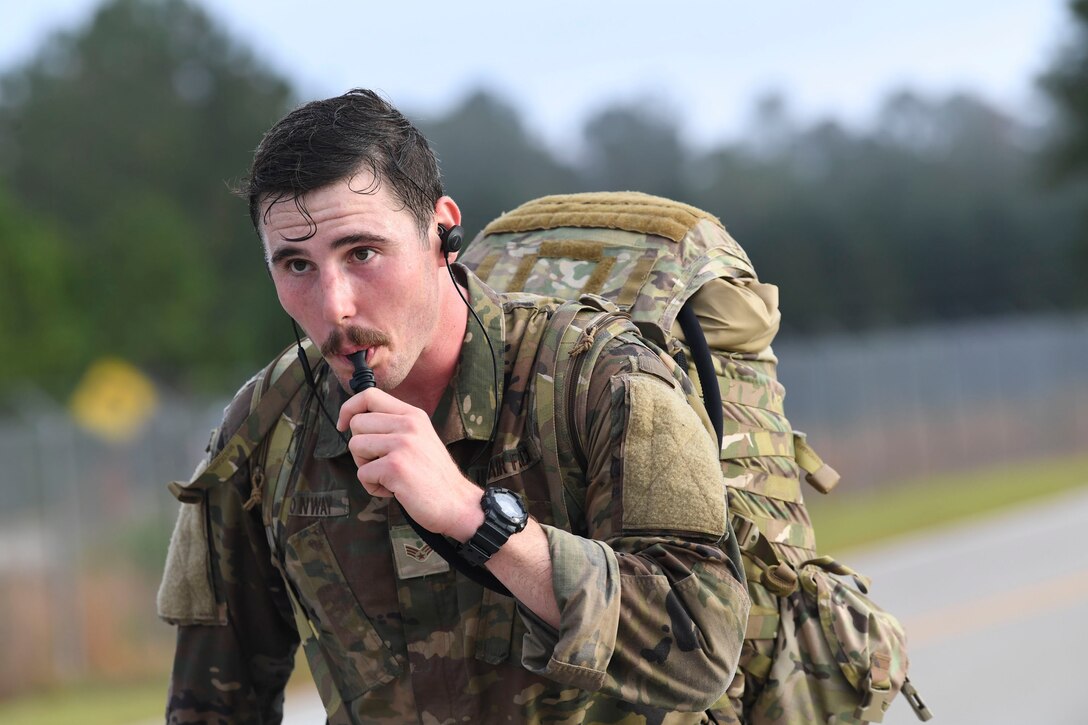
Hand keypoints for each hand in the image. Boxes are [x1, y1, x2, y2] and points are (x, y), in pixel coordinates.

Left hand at [336, 388, 483, 540]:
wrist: (457, 503)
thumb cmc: (433, 476)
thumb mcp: (420, 438)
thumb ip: (394, 426)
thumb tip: (355, 420)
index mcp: (413, 415)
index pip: (369, 395)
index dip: (349, 408)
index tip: (344, 425)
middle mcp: (408, 424)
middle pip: (357, 423)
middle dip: (360, 447)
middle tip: (381, 463)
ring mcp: (402, 444)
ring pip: (355, 446)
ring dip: (365, 466)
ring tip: (388, 476)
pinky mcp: (395, 467)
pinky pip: (362, 473)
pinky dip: (372, 487)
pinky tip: (393, 490)